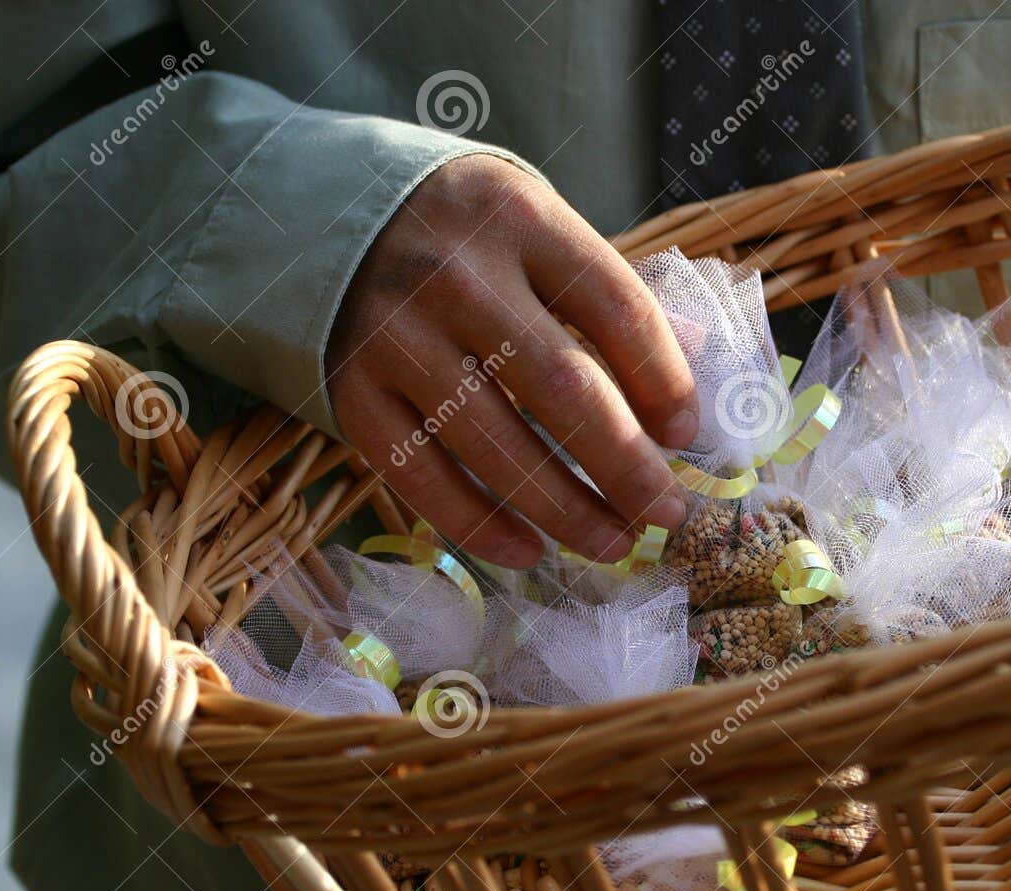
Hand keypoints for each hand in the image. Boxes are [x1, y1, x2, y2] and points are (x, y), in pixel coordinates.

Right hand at [325, 154, 695, 566]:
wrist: (318, 221)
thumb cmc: (459, 238)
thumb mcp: (534, 229)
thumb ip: (606, 295)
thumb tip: (692, 390)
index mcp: (521, 218)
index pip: (616, 306)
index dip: (663, 380)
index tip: (686, 436)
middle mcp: (456, 275)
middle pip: (564, 388)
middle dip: (627, 466)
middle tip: (666, 512)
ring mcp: (396, 337)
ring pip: (497, 446)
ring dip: (566, 510)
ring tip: (615, 543)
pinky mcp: (351, 392)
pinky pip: (422, 477)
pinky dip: (481, 527)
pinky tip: (530, 552)